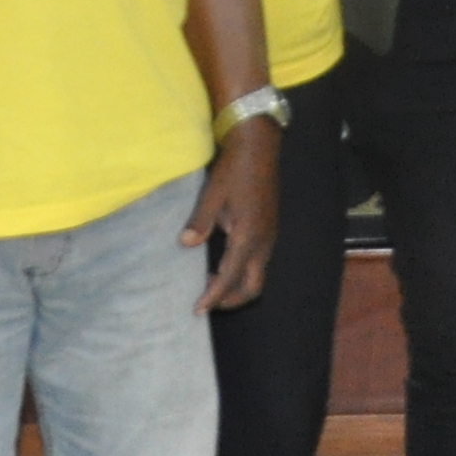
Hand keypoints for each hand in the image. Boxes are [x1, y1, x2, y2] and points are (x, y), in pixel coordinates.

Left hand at [186, 120, 280, 310]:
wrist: (259, 146)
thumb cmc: (234, 168)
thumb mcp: (213, 194)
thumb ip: (200, 221)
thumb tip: (186, 244)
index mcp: (249, 235)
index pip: (230, 277)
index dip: (214, 296)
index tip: (197, 309)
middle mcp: (263, 241)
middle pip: (252, 286)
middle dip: (230, 299)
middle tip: (205, 301)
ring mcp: (269, 236)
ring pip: (256, 275)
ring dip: (235, 285)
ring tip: (208, 281)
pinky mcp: (268, 230)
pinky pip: (257, 262)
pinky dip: (240, 271)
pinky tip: (221, 262)